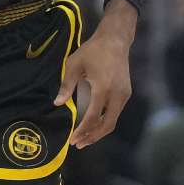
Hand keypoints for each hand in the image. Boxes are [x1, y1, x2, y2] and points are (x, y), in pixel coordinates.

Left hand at [54, 1, 135, 147]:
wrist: (115, 40)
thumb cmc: (93, 51)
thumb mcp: (74, 65)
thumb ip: (66, 85)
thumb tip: (57, 104)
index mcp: (103, 88)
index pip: (93, 117)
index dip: (82, 130)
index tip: (72, 139)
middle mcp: (117, 94)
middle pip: (107, 125)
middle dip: (92, 137)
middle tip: (78, 144)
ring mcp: (124, 94)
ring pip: (113, 120)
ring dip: (99, 131)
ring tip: (85, 138)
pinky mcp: (126, 93)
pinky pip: (116, 113)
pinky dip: (105, 122)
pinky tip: (94, 124)